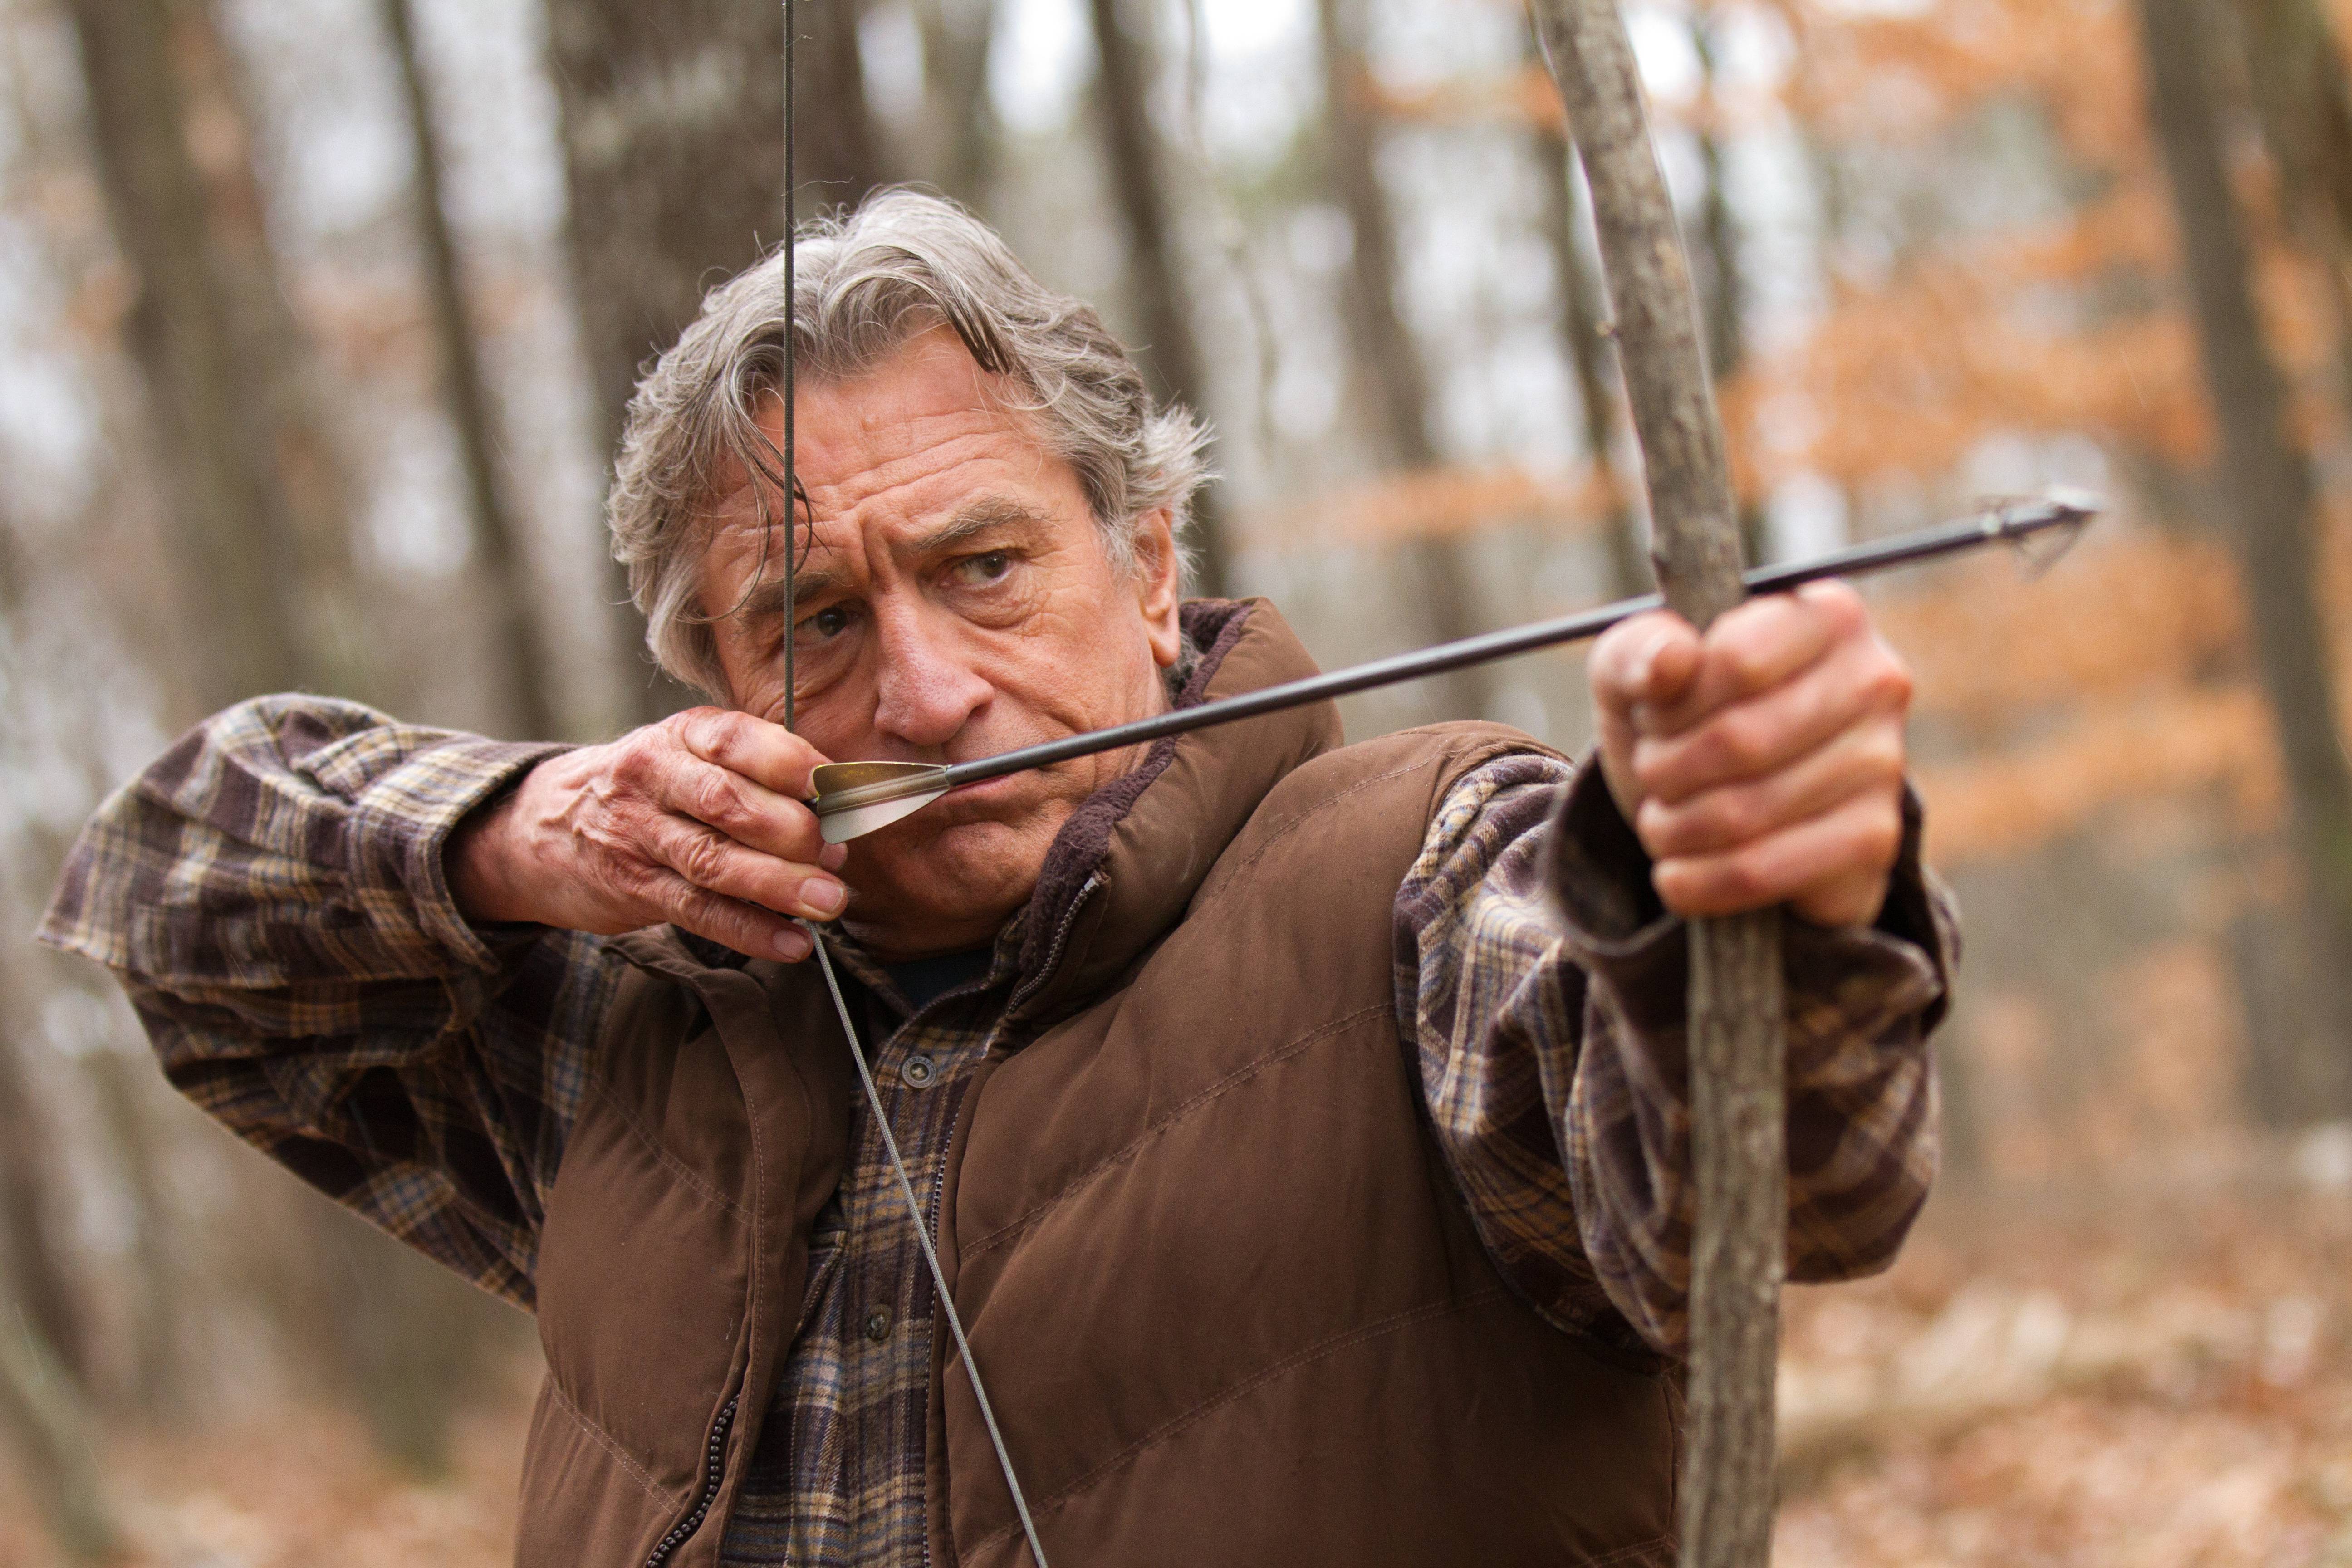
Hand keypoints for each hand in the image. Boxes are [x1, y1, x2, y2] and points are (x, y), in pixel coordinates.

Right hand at [448, 708, 848, 960]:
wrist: (543, 825)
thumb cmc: (649, 788)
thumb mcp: (688, 756)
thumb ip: (754, 774)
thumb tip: (836, 810)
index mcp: (681, 735)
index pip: (736, 739)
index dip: (791, 762)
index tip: (835, 787)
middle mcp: (653, 777)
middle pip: (728, 802)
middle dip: (792, 831)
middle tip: (837, 855)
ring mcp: (638, 834)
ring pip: (712, 860)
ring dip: (778, 885)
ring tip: (829, 903)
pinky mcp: (632, 888)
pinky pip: (697, 911)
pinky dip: (749, 931)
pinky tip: (791, 943)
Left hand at [1587, 580, 1910, 928]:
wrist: (1721, 800)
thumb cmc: (1680, 715)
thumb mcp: (1637, 669)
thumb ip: (1639, 651)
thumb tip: (1672, 659)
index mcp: (1825, 614)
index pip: (1737, 661)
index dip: (1673, 703)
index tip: (1653, 716)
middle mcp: (1874, 679)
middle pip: (1740, 740)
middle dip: (1665, 769)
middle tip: (1652, 773)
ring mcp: (1883, 761)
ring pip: (1746, 812)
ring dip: (1672, 827)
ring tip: (1662, 819)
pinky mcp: (1873, 839)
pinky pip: (1765, 871)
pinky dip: (1698, 881)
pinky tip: (1677, 871)